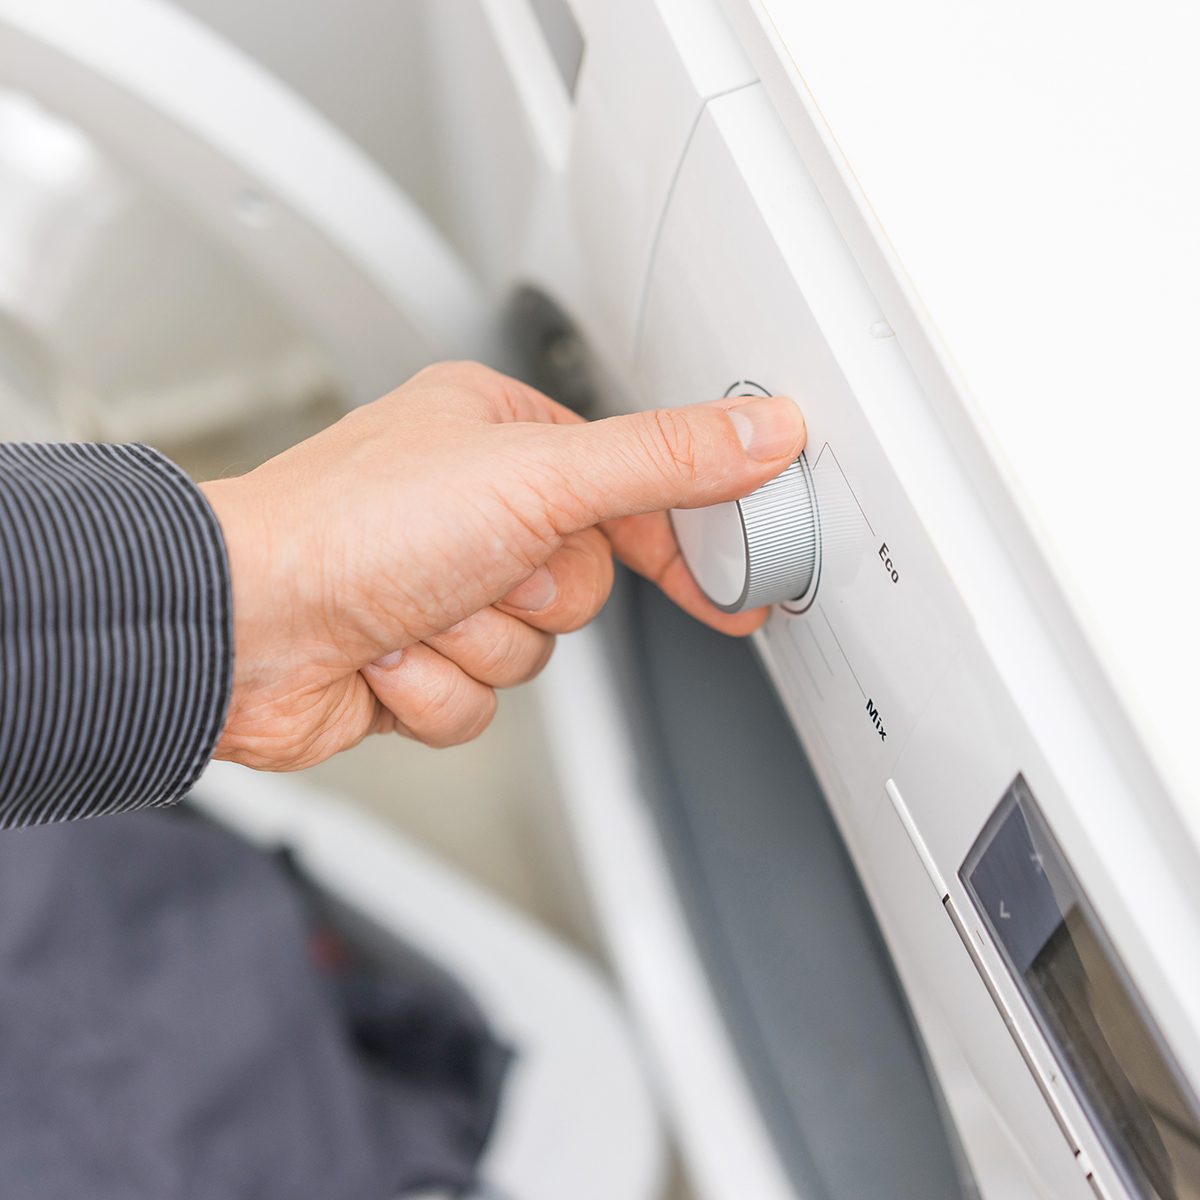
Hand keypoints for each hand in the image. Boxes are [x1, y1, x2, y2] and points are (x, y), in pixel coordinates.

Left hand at [200, 362, 805, 768]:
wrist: (241, 625)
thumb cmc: (352, 526)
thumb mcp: (539, 474)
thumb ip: (664, 461)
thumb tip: (764, 434)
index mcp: (498, 435)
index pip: (630, 488)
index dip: (684, 539)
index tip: (738, 581)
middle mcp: (470, 509)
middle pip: (587, 586)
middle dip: (538, 595)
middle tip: (492, 570)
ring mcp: (440, 588)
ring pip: (534, 651)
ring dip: (480, 643)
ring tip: (420, 610)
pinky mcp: (416, 660)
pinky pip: (480, 701)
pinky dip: (439, 688)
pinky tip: (388, 655)